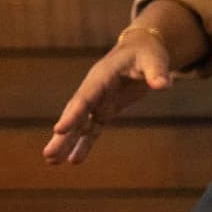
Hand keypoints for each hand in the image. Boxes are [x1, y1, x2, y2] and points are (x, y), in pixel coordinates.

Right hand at [43, 31, 172, 164]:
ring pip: (79, 125)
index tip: (58, 130)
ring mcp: (97, 102)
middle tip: (47, 154)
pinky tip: (74, 160)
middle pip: (74, 115)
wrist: (140, 50)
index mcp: (100, 77)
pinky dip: (83, 144)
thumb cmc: (146, 53)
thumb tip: (163, 85)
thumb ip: (156, 72)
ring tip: (51, 161)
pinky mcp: (105, 111)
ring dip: (66, 143)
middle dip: (62, 135)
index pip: (83, 98)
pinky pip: (92, 130)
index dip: (72, 114)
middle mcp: (93, 91)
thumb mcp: (153, 60)